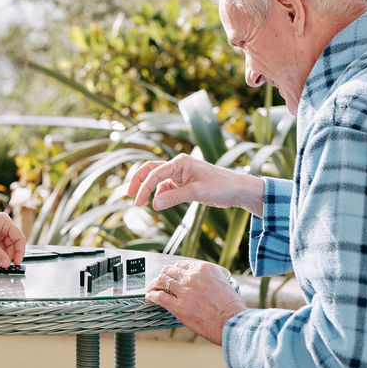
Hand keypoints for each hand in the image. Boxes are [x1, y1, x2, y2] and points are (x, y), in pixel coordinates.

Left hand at [0, 209, 25, 267]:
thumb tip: (7, 263)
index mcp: (4, 222)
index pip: (19, 238)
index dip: (20, 251)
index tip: (17, 262)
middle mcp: (1, 226)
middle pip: (12, 244)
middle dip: (9, 255)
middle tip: (4, 265)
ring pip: (4, 248)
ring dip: (1, 256)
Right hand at [128, 155, 263, 214]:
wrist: (236, 189)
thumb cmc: (220, 186)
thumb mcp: (196, 192)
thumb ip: (173, 198)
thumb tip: (154, 204)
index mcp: (180, 162)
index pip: (155, 173)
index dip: (144, 187)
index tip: (138, 201)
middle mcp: (177, 166)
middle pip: (150, 170)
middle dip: (139, 181)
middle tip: (130, 194)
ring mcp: (180, 174)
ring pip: (156, 178)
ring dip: (147, 187)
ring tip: (140, 199)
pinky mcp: (183, 183)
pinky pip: (165, 187)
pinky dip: (159, 194)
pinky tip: (158, 202)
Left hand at [146, 260, 246, 344]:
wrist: (233, 323)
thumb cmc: (232, 309)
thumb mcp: (223, 284)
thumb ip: (208, 281)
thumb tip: (200, 284)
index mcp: (204, 269)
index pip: (182, 265)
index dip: (174, 270)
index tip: (172, 275)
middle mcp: (192, 276)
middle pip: (169, 271)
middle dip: (163, 275)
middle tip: (159, 281)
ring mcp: (184, 290)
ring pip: (161, 281)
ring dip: (154, 284)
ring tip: (151, 288)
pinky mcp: (178, 306)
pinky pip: (158, 296)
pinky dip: (151, 296)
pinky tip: (149, 297)